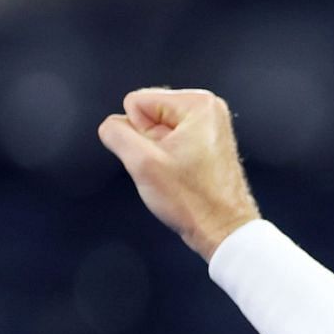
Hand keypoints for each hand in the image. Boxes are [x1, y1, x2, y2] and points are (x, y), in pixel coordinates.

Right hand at [98, 89, 261, 260]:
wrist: (223, 232)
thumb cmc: (196, 202)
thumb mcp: (142, 163)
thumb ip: (116, 134)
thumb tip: (111, 126)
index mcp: (198, 103)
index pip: (136, 102)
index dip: (138, 133)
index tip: (159, 157)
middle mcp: (208, 111)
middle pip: (148, 115)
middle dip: (149, 144)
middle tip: (167, 168)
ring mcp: (210, 128)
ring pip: (157, 132)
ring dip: (158, 155)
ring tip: (177, 175)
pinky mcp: (208, 146)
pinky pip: (172, 145)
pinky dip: (170, 162)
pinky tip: (182, 178)